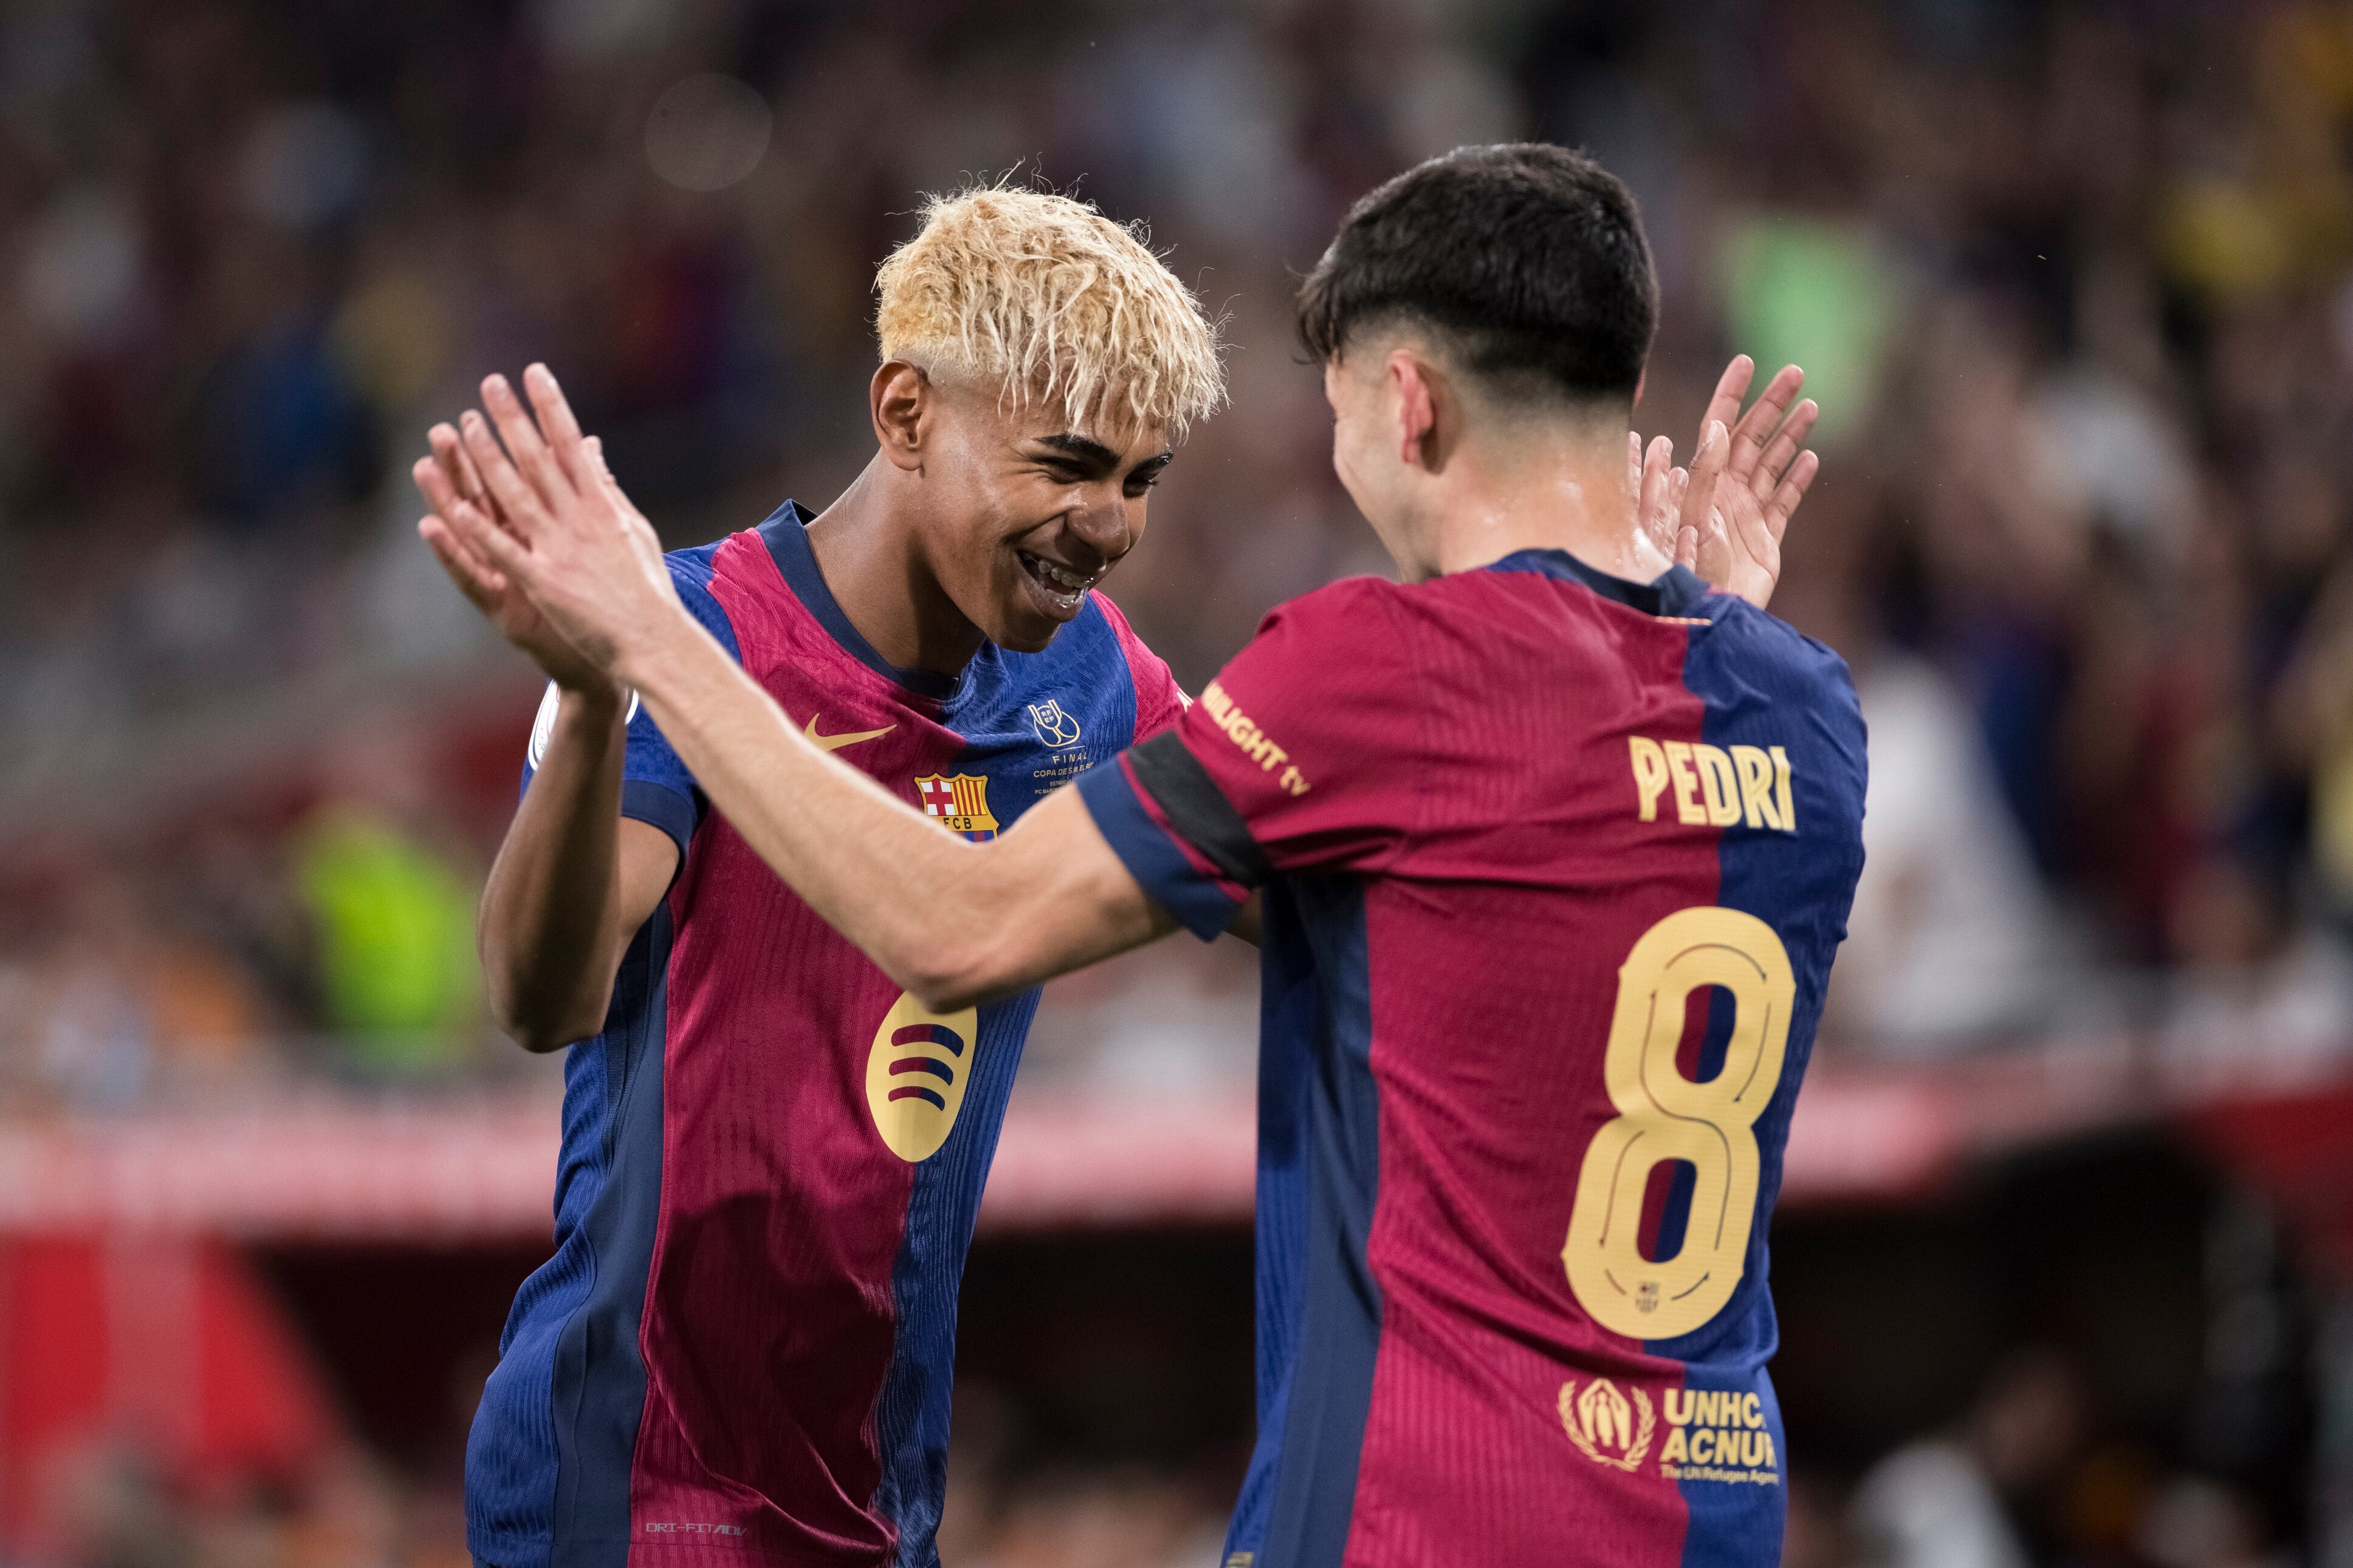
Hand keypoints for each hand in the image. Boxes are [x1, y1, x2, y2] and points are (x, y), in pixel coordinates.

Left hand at [429, 365, 683, 681]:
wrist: (655, 641)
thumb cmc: (647, 589)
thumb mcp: (634, 532)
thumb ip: (609, 490)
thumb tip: (594, 452)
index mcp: (603, 505)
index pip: (572, 444)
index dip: (551, 407)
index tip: (533, 373)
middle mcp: (581, 520)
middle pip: (539, 460)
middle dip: (512, 420)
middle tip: (489, 385)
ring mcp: (560, 550)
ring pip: (515, 496)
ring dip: (487, 461)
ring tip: (462, 428)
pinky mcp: (543, 583)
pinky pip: (505, 552)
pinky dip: (479, 531)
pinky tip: (453, 509)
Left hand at [1676, 356, 1820, 610]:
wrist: (1708, 621)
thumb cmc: (1691, 574)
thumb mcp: (1695, 518)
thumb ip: (1705, 474)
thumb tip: (1716, 426)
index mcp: (1704, 481)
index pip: (1717, 426)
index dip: (1731, 394)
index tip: (1747, 362)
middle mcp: (1725, 492)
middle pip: (1752, 437)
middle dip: (1772, 404)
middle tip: (1796, 371)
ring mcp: (1746, 514)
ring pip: (1772, 464)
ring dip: (1791, 435)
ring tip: (1812, 406)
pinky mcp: (1765, 541)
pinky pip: (1784, 503)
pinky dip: (1798, 481)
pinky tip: (1811, 459)